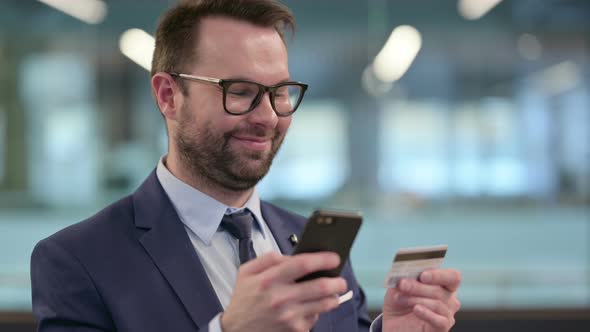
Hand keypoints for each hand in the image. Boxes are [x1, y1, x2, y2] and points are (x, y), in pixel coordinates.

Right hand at [221, 252, 347, 331]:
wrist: (236, 330)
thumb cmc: (244, 299)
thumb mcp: (247, 271)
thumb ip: (269, 258)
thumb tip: (292, 256)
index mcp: (269, 280)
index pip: (303, 264)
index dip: (323, 259)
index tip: (334, 258)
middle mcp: (281, 298)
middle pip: (321, 286)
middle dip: (337, 281)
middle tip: (340, 279)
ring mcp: (289, 317)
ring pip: (324, 304)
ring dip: (333, 297)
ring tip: (333, 292)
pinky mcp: (294, 330)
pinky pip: (315, 317)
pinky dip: (317, 311)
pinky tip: (311, 307)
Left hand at [382, 269, 460, 331]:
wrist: (395, 325)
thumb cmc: (400, 303)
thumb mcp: (398, 287)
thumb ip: (403, 278)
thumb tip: (404, 271)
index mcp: (443, 284)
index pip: (452, 276)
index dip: (438, 274)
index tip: (422, 275)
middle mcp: (449, 299)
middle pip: (441, 290)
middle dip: (419, 286)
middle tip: (403, 284)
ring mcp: (447, 315)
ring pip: (437, 304)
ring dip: (415, 299)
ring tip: (399, 298)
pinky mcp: (442, 329)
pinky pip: (440, 321)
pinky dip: (427, 314)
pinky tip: (416, 309)